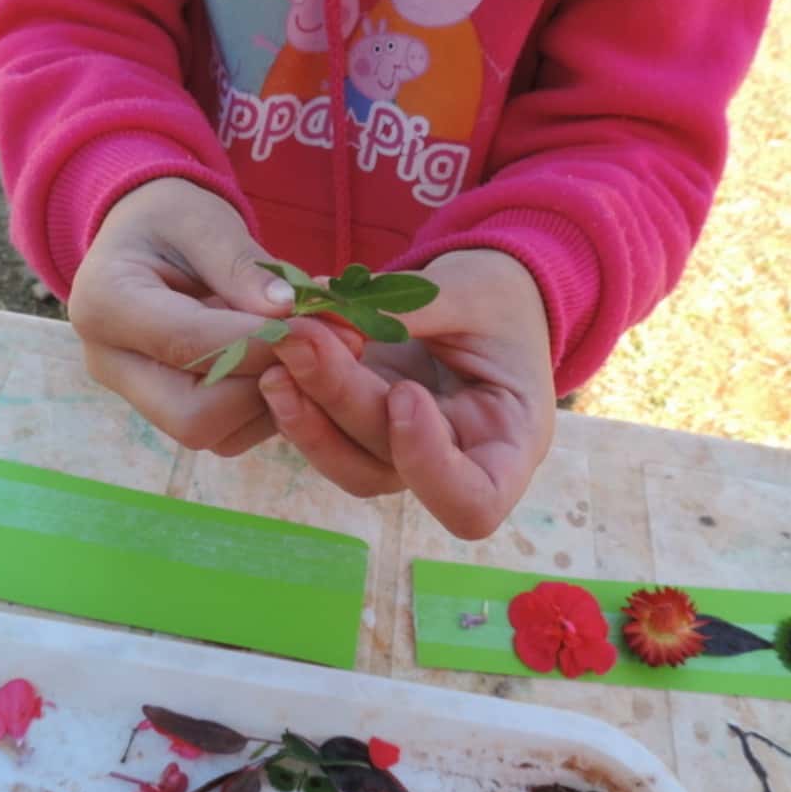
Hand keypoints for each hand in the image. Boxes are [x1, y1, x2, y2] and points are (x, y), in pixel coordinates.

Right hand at [65, 177, 312, 458]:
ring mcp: (137, 394)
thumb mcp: (205, 220)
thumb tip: (286, 309)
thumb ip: (241, 264)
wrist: (146, 234)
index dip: (258, 340)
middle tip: (321, 340)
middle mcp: (110, 364)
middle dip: (266, 382)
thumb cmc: (173, 216)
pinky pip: (227, 431)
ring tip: (314, 339)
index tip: (314, 324)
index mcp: (106, 305)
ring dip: (278, 393)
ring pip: (215, 432)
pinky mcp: (168, 408)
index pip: (187, 343)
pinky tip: (293, 355)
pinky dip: (272, 401)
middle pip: (193, 415)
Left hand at [256, 250, 556, 539]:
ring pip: (349, 461)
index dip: (428, 465)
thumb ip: (411, 308)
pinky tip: (279, 353)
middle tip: (303, 335)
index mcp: (511, 441)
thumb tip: (327, 316)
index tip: (404, 393)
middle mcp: (458, 463)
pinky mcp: (370, 431)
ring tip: (281, 346)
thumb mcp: (475, 290)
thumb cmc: (503, 294)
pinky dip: (301, 397)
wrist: (492, 290)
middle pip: (392, 466)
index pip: (474, 501)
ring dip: (307, 413)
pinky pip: (329, 433)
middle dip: (343, 400)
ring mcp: (407, 454)